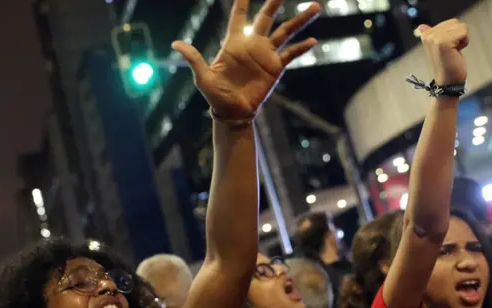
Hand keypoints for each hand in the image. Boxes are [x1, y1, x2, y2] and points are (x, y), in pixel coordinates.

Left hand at [172, 0, 319, 118]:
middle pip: (266, 18)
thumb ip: (194, 58)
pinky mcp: (275, 68)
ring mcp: (265, 56)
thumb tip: (175, 44)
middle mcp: (252, 46)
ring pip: (286, 32)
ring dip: (300, 20)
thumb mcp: (203, 77)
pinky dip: (302, 47)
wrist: (232, 113)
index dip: (242, 3)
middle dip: (274, 3)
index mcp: (233, 44)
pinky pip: (291, 54)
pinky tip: (313, 40)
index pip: (239, 17)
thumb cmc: (216, 95)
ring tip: (316, 7)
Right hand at [417, 19, 468, 85]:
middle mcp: (428, 35)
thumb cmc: (447, 64)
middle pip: (455, 22)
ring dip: (462, 39)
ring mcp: (434, 38)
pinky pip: (464, 32)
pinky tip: (456, 52)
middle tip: (451, 50)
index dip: (454, 34)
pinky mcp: (443, 42)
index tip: (447, 48)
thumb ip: (431, 35)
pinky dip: (464, 42)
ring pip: (461, 26)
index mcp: (426, 35)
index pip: (450, 22)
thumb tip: (420, 26)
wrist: (448, 81)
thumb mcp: (439, 47)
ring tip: (453, 51)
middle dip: (458, 35)